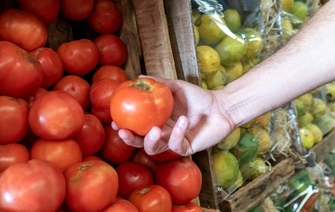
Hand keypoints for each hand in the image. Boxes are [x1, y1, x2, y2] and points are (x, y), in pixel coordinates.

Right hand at [111, 76, 234, 155]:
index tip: (115, 121)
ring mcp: (173, 142)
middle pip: (141, 142)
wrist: (219, 106)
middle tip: (123, 131)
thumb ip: (158, 83)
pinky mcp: (186, 148)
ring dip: (151, 140)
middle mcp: (163, 133)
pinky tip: (182, 120)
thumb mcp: (176, 87)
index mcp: (157, 121)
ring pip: (155, 148)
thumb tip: (138, 77)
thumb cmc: (198, 97)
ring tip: (153, 129)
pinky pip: (176, 145)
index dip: (124, 127)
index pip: (137, 127)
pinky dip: (178, 133)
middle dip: (130, 139)